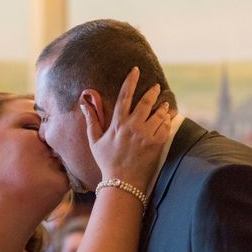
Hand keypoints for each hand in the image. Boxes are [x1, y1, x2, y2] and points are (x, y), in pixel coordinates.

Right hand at [80, 67, 170, 191]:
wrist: (122, 182)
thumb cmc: (106, 161)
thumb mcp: (94, 140)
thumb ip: (91, 120)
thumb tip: (83, 103)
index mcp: (117, 123)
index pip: (125, 96)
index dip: (131, 81)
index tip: (136, 70)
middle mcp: (133, 126)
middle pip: (146, 102)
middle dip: (152, 92)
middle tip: (156, 87)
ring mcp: (146, 135)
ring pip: (158, 114)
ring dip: (162, 107)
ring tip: (164, 105)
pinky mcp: (157, 144)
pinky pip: (165, 127)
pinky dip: (167, 121)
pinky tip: (167, 119)